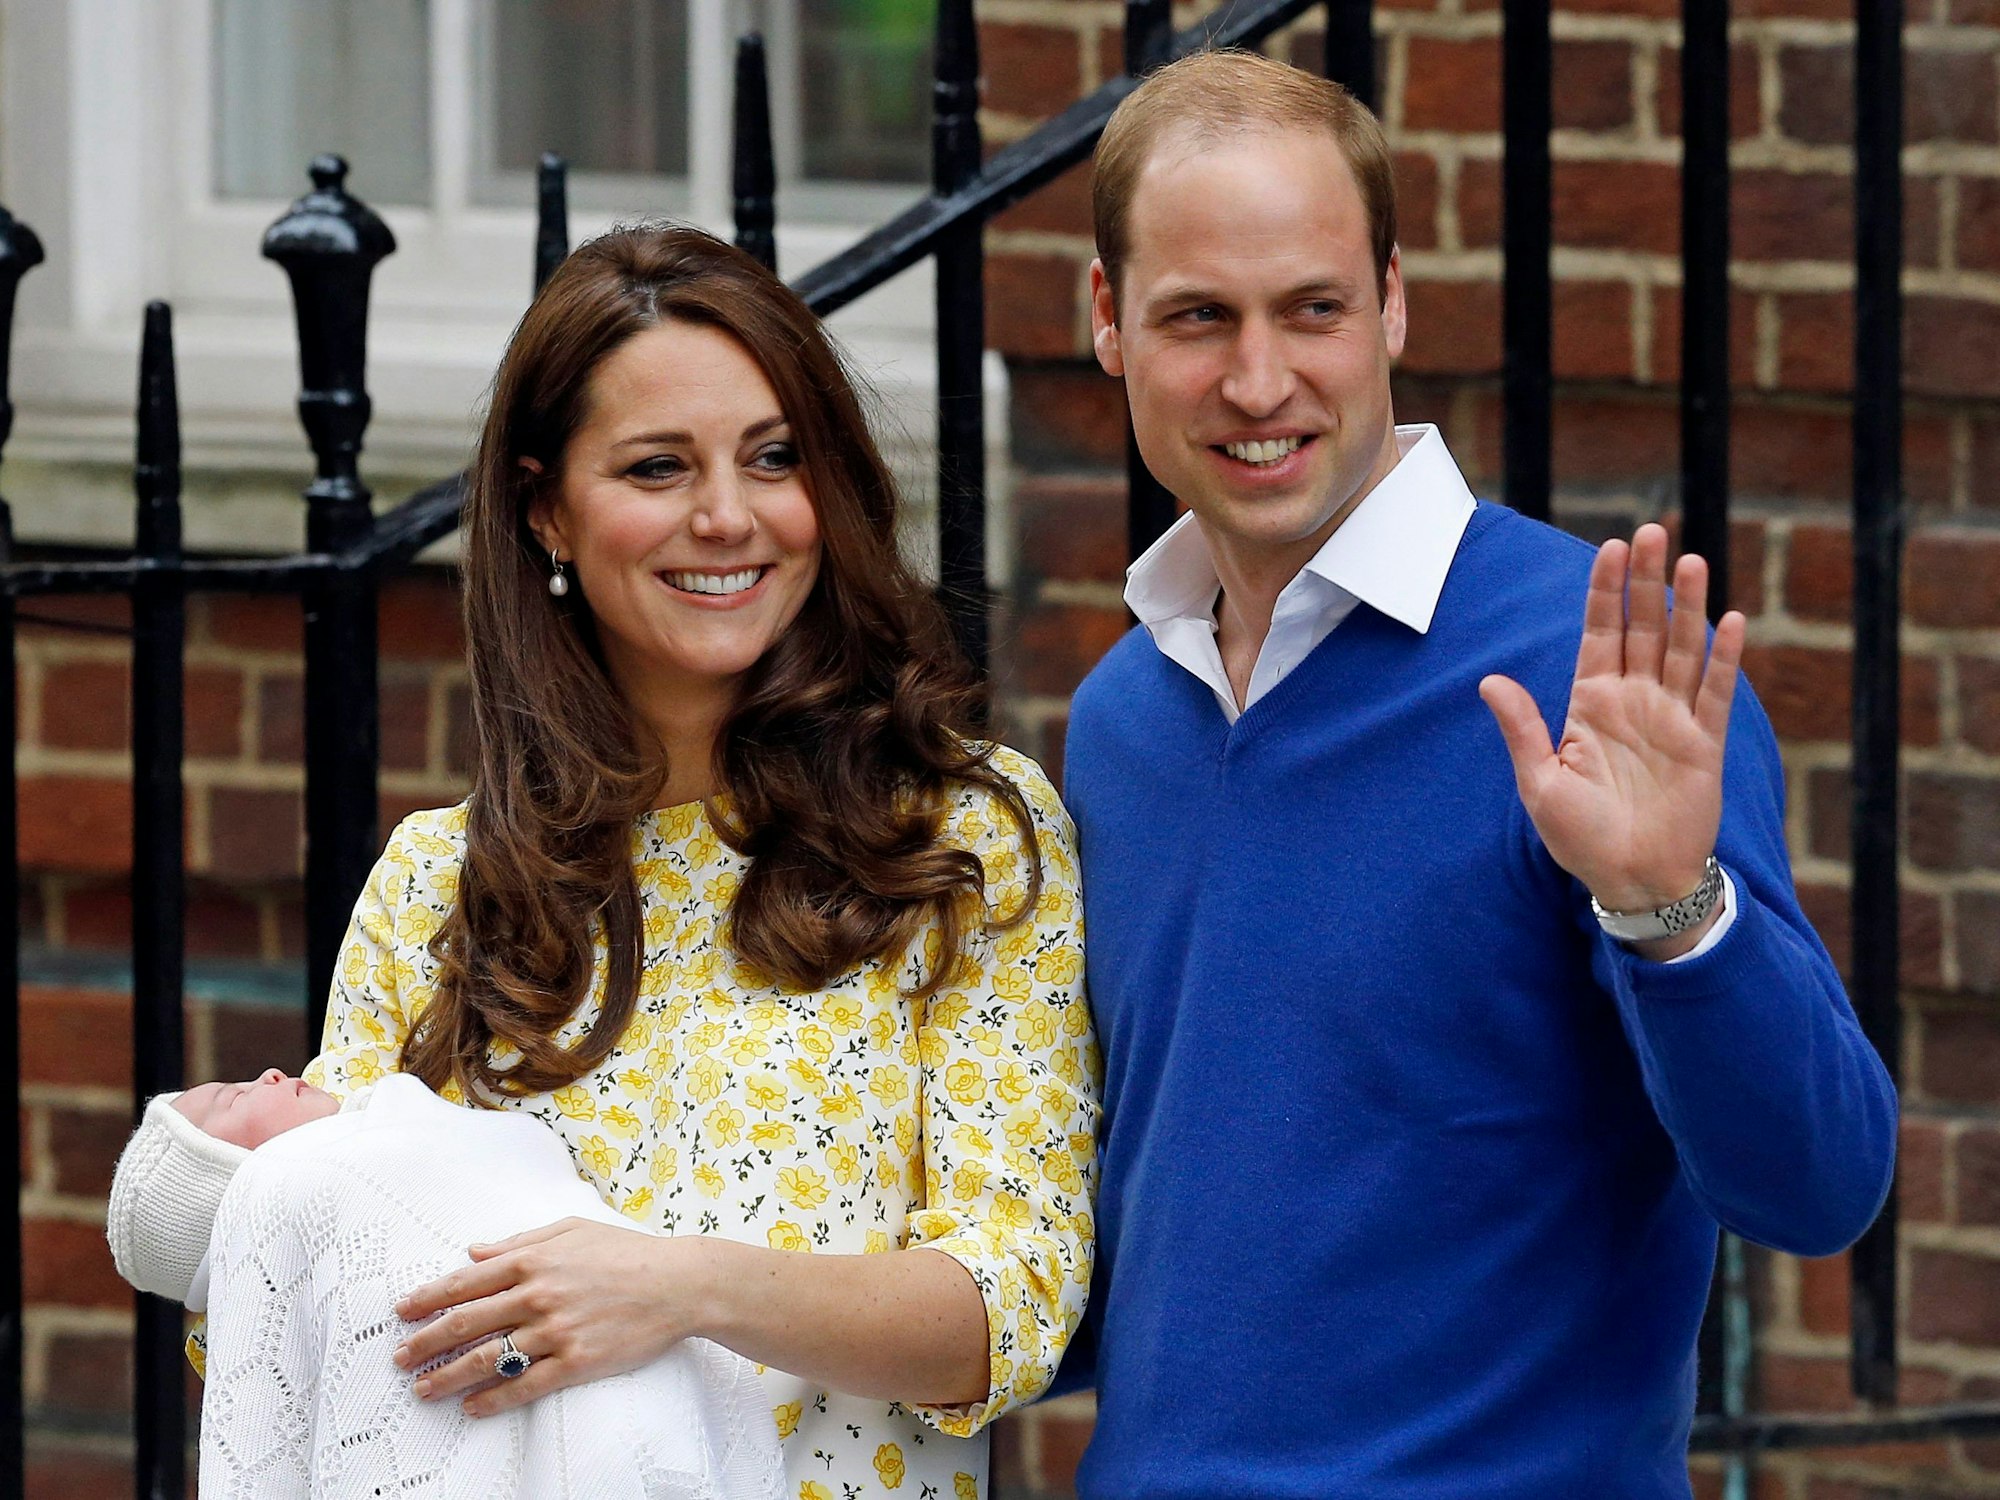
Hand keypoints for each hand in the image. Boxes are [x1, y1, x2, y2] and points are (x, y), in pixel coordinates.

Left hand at [390, 1217, 717, 1416]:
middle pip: (466, 1323)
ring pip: (487, 1358)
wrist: (679, 1283)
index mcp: (533, 1259)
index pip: (466, 1282)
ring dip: (448, 1376)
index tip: (403, 1311)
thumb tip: (474, 1251)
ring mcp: (556, 1331)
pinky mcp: (576, 1361)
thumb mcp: (571, 1230)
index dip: (428, 1297)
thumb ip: (519, 1240)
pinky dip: (493, 1399)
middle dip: (425, 1342)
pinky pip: (525, 1385)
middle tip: (399, 1357)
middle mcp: (538, 1295)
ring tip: (423, 1389)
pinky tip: (472, 1407)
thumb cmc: (627, 1252)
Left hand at [1479, 523, 1744, 938]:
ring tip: (1690, 560)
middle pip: (1643, 627)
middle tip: (1651, 531)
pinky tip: (1729, 621)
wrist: (1632, 881)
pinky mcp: (1705, 744)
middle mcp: (1634, 702)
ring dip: (1687, 605)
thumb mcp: (1540, 782)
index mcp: (1590, 704)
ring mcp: (1672, 718)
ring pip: (1682, 648)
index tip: (1611, 547)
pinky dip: (1724, 658)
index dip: (1606, 591)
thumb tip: (1489, 680)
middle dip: (1646, 581)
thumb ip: (1523, 728)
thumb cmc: (1580, 838)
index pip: (1600, 633)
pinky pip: (1716, 693)